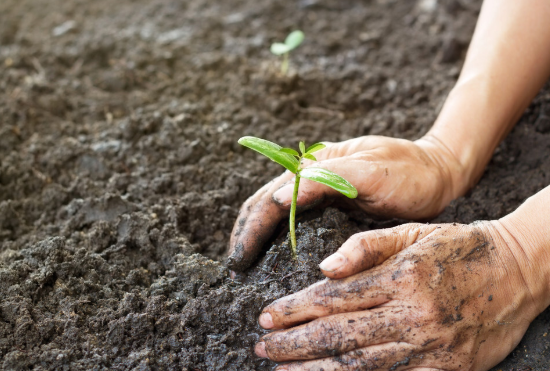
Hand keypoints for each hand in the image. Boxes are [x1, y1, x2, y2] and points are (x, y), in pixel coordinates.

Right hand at [227, 135, 466, 270]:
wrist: (438, 172)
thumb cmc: (409, 170)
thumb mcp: (371, 170)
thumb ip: (326, 178)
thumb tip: (277, 198)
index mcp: (316, 164)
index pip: (270, 198)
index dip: (251, 229)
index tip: (239, 260)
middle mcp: (311, 175)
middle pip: (264, 204)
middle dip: (245, 235)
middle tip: (234, 270)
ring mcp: (319, 189)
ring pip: (275, 212)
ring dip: (256, 236)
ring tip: (244, 265)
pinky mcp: (330, 203)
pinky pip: (294, 221)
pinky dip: (276, 237)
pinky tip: (271, 256)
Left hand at [254, 221, 548, 369]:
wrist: (517, 272)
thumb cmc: (458, 247)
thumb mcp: (413, 233)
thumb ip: (366, 247)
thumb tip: (324, 269)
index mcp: (400, 276)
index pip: (333, 298)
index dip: (294, 309)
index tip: (265, 316)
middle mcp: (411, 315)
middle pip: (338, 335)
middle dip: (293, 343)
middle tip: (262, 346)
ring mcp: (428, 347)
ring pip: (358, 365)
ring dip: (314, 370)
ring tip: (281, 370)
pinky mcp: (444, 369)